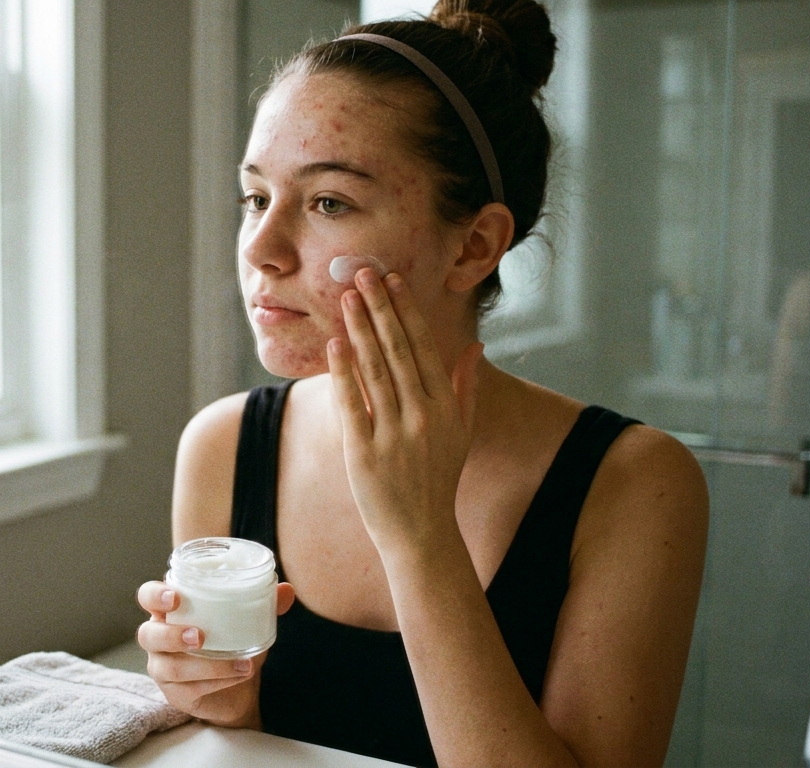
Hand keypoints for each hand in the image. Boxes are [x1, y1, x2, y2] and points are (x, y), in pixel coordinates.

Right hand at [136, 579, 294, 727]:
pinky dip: (216, 681)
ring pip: (169, 667)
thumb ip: (265, 605)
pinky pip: (188, 689)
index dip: (154, 595)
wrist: (238, 690)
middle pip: (148, 635)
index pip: (148, 596)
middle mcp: (159, 639)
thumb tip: (288, 590)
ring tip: (237, 661)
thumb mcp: (248, 622)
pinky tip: (238, 674)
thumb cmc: (232, 644)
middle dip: (171, 635)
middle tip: (200, 635)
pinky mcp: (175, 694)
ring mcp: (163, 669)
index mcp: (171, 612)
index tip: (175, 596)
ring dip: (203, 665)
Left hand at [326, 269, 482, 552]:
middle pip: (397, 350)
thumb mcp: (462, 432)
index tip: (394, 280)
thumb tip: (474, 345)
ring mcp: (393, 434)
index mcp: (445, 407)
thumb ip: (466, 387)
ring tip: (346, 297)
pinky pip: (352, 403)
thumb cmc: (438, 479)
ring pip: (374, 370)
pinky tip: (335, 344)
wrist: (420, 532)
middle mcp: (422, 416)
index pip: (423, 347)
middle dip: (379, 307)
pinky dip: (343, 372)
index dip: (406, 311)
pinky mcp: (364, 452)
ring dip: (359, 329)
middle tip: (362, 273)